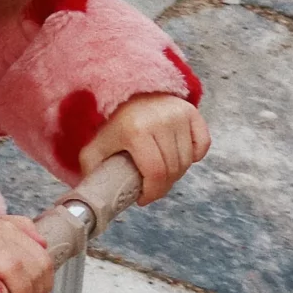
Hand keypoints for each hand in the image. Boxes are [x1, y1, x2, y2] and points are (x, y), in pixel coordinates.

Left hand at [79, 94, 209, 203]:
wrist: (130, 93)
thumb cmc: (114, 125)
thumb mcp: (96, 147)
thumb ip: (91, 171)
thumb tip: (91, 197)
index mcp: (136, 131)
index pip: (155, 172)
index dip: (152, 192)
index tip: (143, 199)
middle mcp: (161, 121)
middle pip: (173, 169)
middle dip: (162, 186)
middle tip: (151, 188)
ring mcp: (179, 115)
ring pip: (187, 160)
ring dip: (176, 173)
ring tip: (161, 174)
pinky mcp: (192, 113)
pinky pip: (202, 145)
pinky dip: (194, 156)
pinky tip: (179, 158)